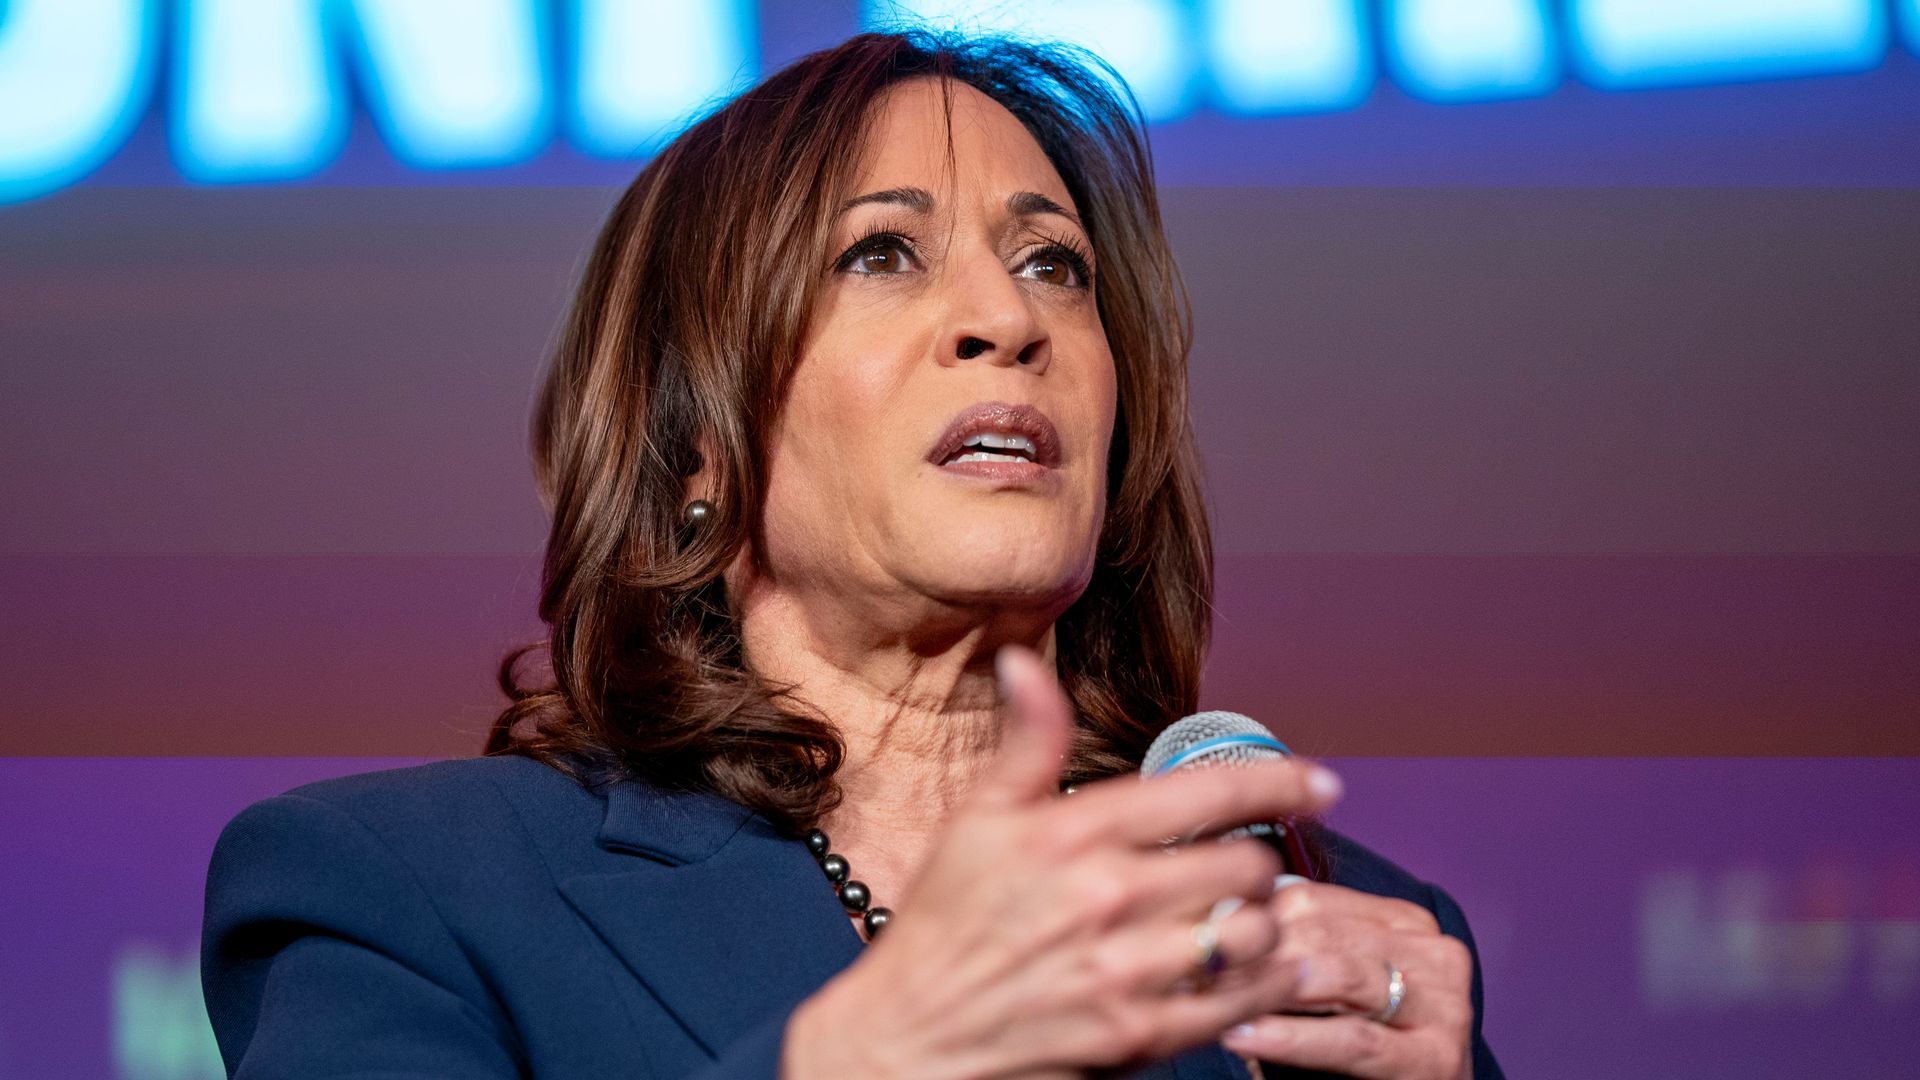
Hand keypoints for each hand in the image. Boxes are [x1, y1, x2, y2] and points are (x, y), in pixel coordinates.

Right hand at [782, 644, 1345, 1079]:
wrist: (910, 1037)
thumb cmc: (942, 923)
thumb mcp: (977, 818)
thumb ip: (1027, 741)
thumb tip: (1024, 662)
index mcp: (1075, 831)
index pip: (1209, 791)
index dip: (1281, 781)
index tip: (1319, 783)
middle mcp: (1109, 896)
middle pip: (1245, 864)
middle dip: (1258, 861)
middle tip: (1246, 867)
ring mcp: (1126, 970)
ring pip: (1250, 933)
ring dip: (1261, 924)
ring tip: (1245, 920)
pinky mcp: (1137, 1035)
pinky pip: (1236, 1004)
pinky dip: (1262, 984)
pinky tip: (1256, 972)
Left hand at [1220, 880, 1474, 1079]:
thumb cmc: (1363, 1042)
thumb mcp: (1332, 987)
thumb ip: (1296, 947)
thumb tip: (1218, 918)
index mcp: (1406, 922)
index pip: (1312, 899)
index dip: (1248, 916)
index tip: (1196, 933)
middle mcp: (1434, 953)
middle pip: (1325, 935)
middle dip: (1255, 951)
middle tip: (1197, 968)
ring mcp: (1444, 1005)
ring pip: (1339, 978)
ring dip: (1268, 988)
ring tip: (1215, 996)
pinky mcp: (1436, 1058)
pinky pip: (1350, 1040)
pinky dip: (1291, 1038)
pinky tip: (1244, 1033)